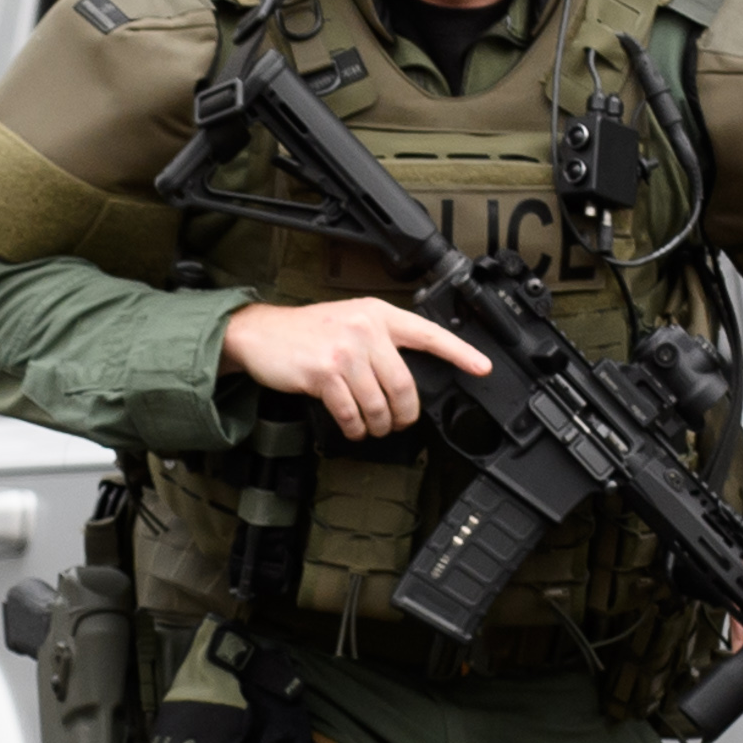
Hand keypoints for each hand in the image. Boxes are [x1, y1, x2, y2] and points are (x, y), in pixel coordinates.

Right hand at [219, 297, 493, 441]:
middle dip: (405, 413)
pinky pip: (351, 413)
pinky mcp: (324, 373)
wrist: (261, 334)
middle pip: (404, 384)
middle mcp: (365, 329)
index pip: (428, 334)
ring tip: (372, 427)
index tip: (482, 368)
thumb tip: (409, 379)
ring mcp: (344, 351)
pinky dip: (355, 428)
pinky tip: (352, 427)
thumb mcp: (350, 321)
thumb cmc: (308, 333)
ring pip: (379, 403)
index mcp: (378, 314)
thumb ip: (381, 340)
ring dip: (378, 425)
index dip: (460, 352)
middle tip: (400, 423)